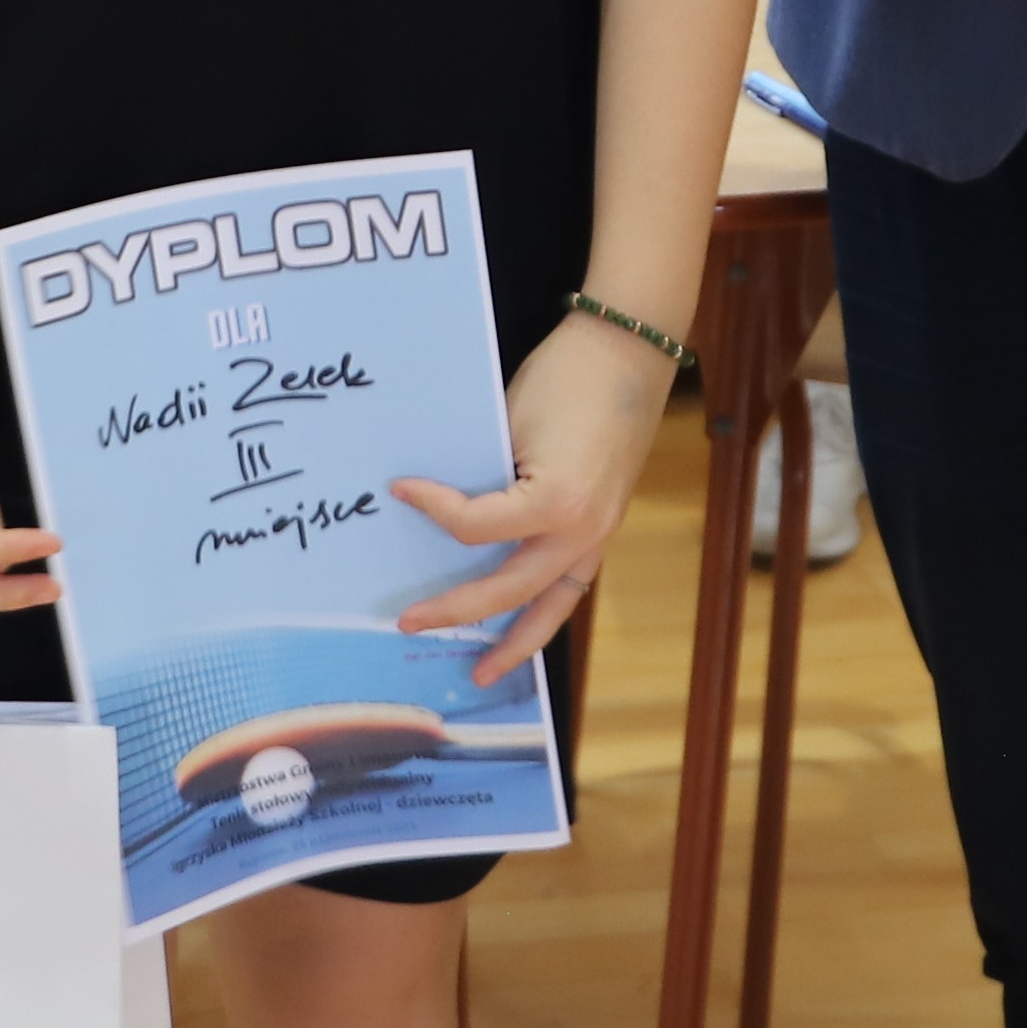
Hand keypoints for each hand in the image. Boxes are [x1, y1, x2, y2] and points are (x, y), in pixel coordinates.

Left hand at [394, 313, 671, 681]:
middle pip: (506, 589)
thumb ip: (481, 473)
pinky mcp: (602, 531)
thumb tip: (436, 504)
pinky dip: (542, 613)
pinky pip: (569, 587)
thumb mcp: (510, 422)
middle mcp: (581, 531)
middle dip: (455, 612)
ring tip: (480, 674)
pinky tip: (519, 629)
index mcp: (556, 501)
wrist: (627, 354)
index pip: (475, 527)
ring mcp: (597, 536)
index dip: (432, 509)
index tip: (399, 489)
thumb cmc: (565, 377)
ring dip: (514, 645)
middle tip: (406, 622)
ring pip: (549, 608)